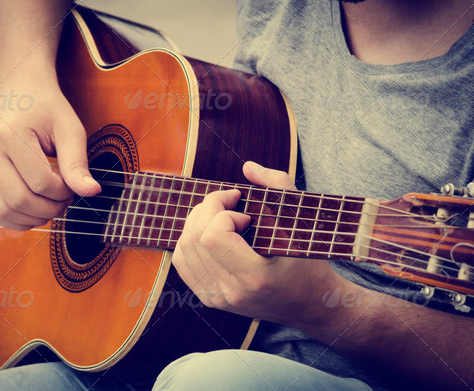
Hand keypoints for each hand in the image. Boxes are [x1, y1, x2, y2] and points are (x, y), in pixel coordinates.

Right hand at [0, 80, 100, 230]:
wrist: (18, 93)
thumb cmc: (46, 109)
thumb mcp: (69, 129)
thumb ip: (78, 163)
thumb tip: (92, 192)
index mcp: (9, 135)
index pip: (40, 183)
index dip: (63, 193)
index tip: (73, 185)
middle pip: (19, 200)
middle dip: (50, 208)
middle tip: (65, 197)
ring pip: (3, 212)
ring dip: (33, 218)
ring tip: (51, 203)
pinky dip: (16, 219)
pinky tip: (35, 209)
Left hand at [173, 161, 344, 326]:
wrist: (308, 305)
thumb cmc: (307, 262)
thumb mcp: (302, 221)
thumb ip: (280, 186)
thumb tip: (247, 167)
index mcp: (255, 277)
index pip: (213, 236)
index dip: (224, 213)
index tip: (245, 213)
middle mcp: (230, 292)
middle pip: (194, 238)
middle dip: (208, 209)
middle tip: (230, 201)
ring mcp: (216, 298)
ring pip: (183, 247)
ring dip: (198, 221)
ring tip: (222, 215)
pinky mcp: (209, 298)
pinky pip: (182, 261)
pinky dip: (191, 239)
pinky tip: (212, 232)